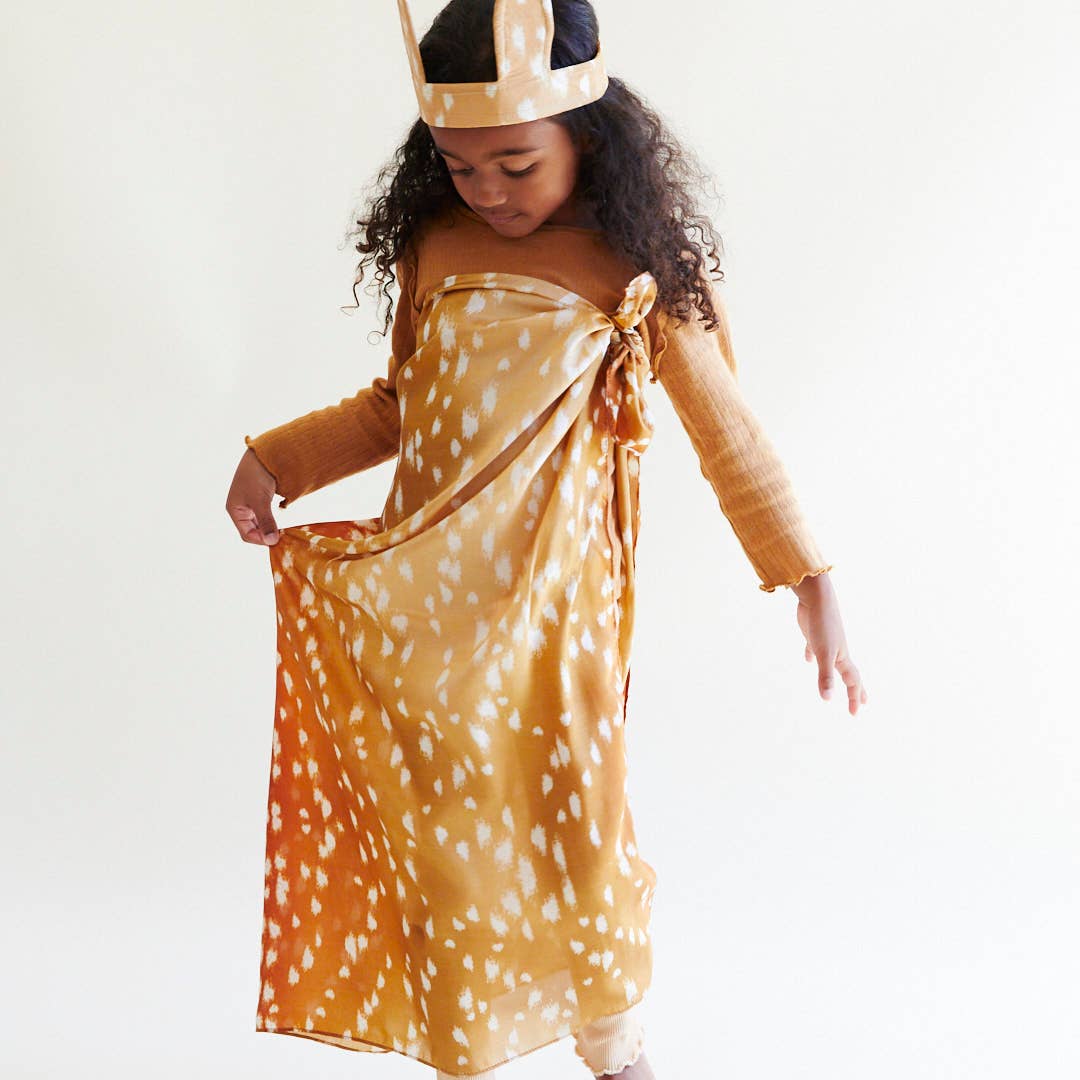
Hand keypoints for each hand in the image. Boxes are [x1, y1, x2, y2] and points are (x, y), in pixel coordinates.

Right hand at [226, 448, 281, 545]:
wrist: (264, 453)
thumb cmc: (257, 475)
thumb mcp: (261, 500)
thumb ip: (266, 521)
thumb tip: (272, 541)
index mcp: (235, 510)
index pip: (246, 534)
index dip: (261, 540)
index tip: (277, 541)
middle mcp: (240, 508)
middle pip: (252, 530)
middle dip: (266, 535)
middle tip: (283, 538)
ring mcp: (250, 503)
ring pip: (260, 522)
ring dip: (270, 527)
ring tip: (283, 531)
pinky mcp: (259, 497)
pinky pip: (265, 514)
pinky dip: (273, 519)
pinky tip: (282, 518)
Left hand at [791, 572, 867, 715]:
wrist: (816, 597)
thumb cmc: (822, 624)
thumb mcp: (823, 653)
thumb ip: (825, 677)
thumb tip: (827, 699)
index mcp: (842, 657)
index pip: (852, 681)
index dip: (854, 697)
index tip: (854, 713)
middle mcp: (837, 651)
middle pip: (849, 673)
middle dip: (856, 689)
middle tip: (862, 702)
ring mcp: (826, 642)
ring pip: (833, 662)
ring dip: (836, 673)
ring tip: (836, 682)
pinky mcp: (813, 634)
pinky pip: (815, 648)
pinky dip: (812, 655)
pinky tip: (807, 658)